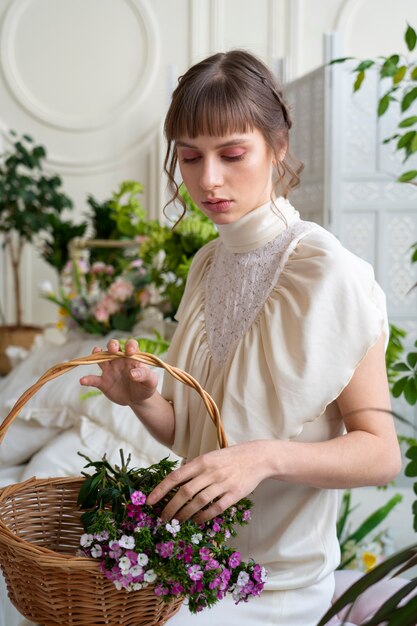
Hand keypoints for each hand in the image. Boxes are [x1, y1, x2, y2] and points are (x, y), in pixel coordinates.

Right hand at [79, 338, 158, 407]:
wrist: (138, 399)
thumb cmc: (145, 386)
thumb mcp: (151, 382)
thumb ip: (145, 375)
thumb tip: (133, 373)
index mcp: (132, 357)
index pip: (131, 345)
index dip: (130, 346)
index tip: (130, 352)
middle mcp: (119, 360)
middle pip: (113, 347)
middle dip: (112, 345)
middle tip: (113, 349)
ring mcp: (110, 370)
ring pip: (101, 358)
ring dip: (97, 354)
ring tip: (96, 352)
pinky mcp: (103, 382)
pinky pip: (93, 379)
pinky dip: (88, 379)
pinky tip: (83, 380)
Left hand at [147, 441, 270, 523]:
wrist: (256, 458)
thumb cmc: (229, 458)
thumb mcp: (209, 457)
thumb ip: (194, 468)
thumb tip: (175, 482)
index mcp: (201, 461)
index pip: (176, 476)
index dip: (161, 490)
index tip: (149, 501)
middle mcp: (210, 472)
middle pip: (184, 493)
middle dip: (170, 507)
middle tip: (162, 518)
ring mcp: (222, 484)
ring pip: (198, 503)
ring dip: (185, 514)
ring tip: (177, 521)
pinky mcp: (234, 494)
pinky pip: (215, 508)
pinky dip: (203, 517)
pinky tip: (196, 521)